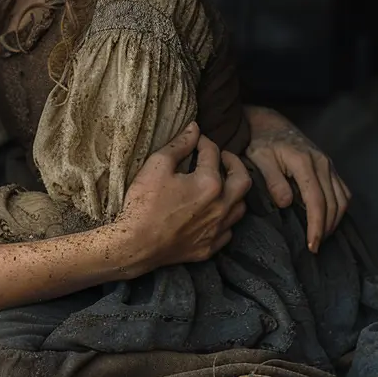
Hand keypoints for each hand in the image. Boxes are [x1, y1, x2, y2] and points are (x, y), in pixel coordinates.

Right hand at [103, 122, 251, 276]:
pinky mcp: (209, 247)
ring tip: (221, 184)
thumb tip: (194, 128)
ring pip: (240, 207)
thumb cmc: (144, 203)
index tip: (195, 139)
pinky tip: (213, 212)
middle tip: (222, 157)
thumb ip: (179, 145)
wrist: (135, 245)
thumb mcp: (157, 166)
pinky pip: (228, 231)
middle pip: (242, 179)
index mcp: (209, 183)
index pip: (213, 153)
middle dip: (234, 163)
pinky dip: (225, 218)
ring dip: (234, 191)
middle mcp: (221, 206)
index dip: (203, 141)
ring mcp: (217, 229)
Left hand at [245, 106, 349, 253]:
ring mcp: (328, 164)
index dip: (317, 225)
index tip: (312, 244)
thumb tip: (286, 204)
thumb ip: (272, 180)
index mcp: (304, 162)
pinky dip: (339, 208)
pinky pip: (343, 191)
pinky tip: (328, 218)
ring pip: (342, 199)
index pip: (316, 201)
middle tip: (315, 246)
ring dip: (335, 220)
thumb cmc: (259, 142)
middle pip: (333, 203)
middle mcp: (322, 163)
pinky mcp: (329, 166)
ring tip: (321, 236)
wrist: (267, 122)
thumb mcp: (258, 158)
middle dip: (326, 228)